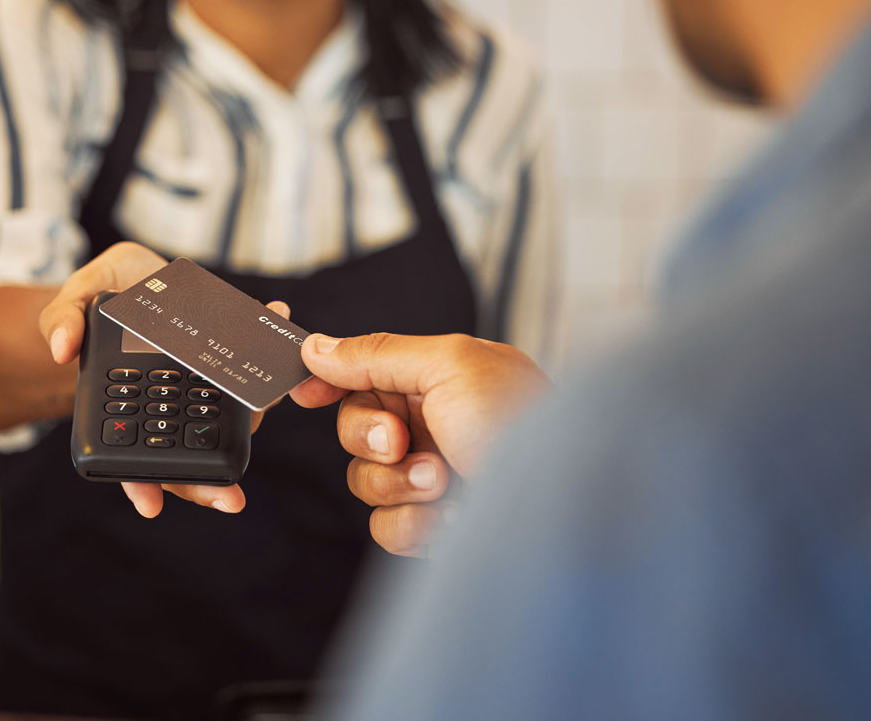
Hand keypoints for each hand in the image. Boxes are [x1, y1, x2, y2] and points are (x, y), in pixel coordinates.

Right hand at [38, 242, 288, 518]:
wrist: (138, 277)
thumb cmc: (102, 298)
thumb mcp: (71, 301)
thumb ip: (61, 320)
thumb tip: (61, 349)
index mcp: (129, 405)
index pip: (135, 456)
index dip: (142, 483)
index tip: (151, 506)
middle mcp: (171, 405)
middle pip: (189, 454)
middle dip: (209, 483)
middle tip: (230, 500)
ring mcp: (204, 386)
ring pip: (229, 417)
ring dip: (255, 411)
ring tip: (270, 396)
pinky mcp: (229, 360)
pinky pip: (250, 367)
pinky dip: (266, 352)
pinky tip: (276, 320)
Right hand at [291, 333, 549, 555]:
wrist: (567, 507)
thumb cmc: (522, 424)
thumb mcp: (450, 365)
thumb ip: (377, 354)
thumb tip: (316, 344)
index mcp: (440, 377)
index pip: (367, 372)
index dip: (330, 380)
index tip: (303, 392)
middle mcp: (435, 425)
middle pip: (354, 428)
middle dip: (371, 438)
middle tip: (402, 441)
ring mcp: (435, 478)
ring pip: (365, 481)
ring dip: (397, 483)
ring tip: (444, 482)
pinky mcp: (437, 525)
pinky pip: (387, 526)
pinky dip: (414, 524)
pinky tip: (452, 519)